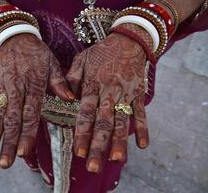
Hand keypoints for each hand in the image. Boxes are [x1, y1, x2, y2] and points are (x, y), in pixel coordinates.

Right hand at [0, 34, 73, 168]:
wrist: (16, 37)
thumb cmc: (37, 53)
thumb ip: (60, 83)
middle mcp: (17, 88)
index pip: (30, 114)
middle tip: (5, 162)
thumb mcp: (53, 64)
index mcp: (34, 85)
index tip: (23, 151)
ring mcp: (2, 87)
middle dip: (8, 141)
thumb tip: (70, 99)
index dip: (27, 133)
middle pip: (12, 118)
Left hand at [66, 24, 151, 172]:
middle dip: (97, 145)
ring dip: (119, 141)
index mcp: (92, 85)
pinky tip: (143, 145)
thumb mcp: (81, 59)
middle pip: (102, 123)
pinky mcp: (139, 93)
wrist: (128, 40)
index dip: (82, 133)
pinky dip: (143, 128)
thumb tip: (65, 97)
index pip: (85, 113)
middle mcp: (109, 92)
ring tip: (116, 159)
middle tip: (93, 166)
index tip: (78, 152)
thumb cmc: (102, 52)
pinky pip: (142, 112)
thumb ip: (72, 78)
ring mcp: (126, 94)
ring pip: (122, 121)